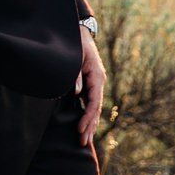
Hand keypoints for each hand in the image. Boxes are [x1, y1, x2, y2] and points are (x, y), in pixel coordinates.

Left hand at [74, 23, 105, 146]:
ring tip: (84, 140)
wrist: (80, 32)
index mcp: (97, 77)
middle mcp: (98, 82)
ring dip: (89, 124)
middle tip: (82, 142)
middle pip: (95, 109)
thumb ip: (76, 75)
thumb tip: (77, 93)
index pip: (94, 102)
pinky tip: (85, 126)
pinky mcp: (90, 84)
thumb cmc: (77, 44)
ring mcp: (95, 84)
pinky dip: (88, 116)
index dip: (87, 116)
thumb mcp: (76, 57)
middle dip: (89, 126)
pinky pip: (90, 103)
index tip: (80, 129)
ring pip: (94, 108)